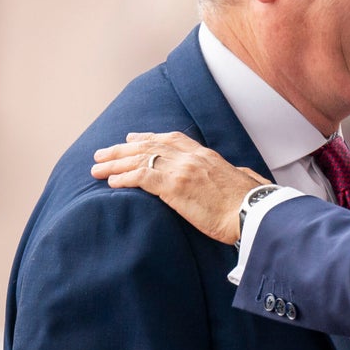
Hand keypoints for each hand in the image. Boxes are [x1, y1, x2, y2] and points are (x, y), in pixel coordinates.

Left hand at [91, 131, 266, 244]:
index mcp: (206, 155)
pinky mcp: (175, 186)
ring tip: (96, 169)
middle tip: (101, 153)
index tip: (131, 138)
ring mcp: (183, 170)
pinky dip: (123, 178)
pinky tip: (111, 182)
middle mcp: (192, 157)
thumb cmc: (251, 204)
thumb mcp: (244, 181)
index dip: (148, 137)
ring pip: (140, 159)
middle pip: (149, 145)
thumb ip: (239, 174)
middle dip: (121, 150)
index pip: (171, 138)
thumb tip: (247, 177)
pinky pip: (141, 177)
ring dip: (114, 164)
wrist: (253, 212)